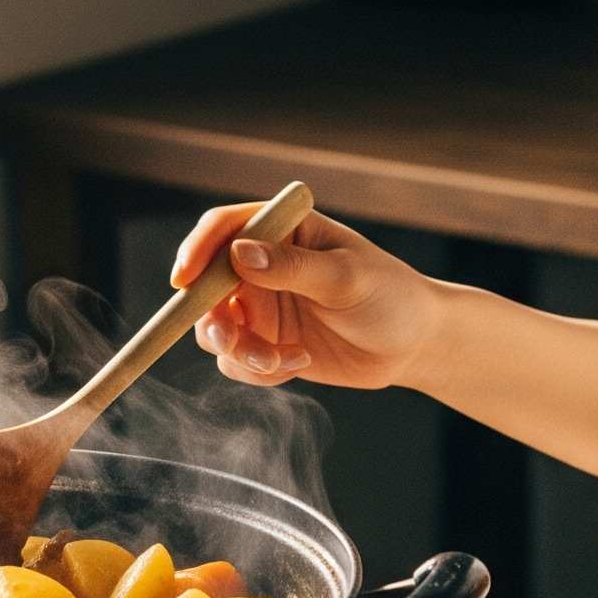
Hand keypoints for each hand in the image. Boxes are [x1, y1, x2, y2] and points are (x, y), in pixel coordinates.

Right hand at [170, 202, 440, 391]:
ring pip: (215, 328)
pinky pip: (235, 360)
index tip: (184, 281)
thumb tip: (240, 254)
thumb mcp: (347, 278)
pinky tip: (299, 362)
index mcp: (282, 231)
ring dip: (238, 350)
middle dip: (210, 316)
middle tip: (230, 338)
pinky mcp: (266, 342)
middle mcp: (262, 265)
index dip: (197, 250)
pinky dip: (257, 369)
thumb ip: (295, 268)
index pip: (224, 227)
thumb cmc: (390, 296)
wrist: (413, 344)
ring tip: (280, 361)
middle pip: (207, 284)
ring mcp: (261, 305)